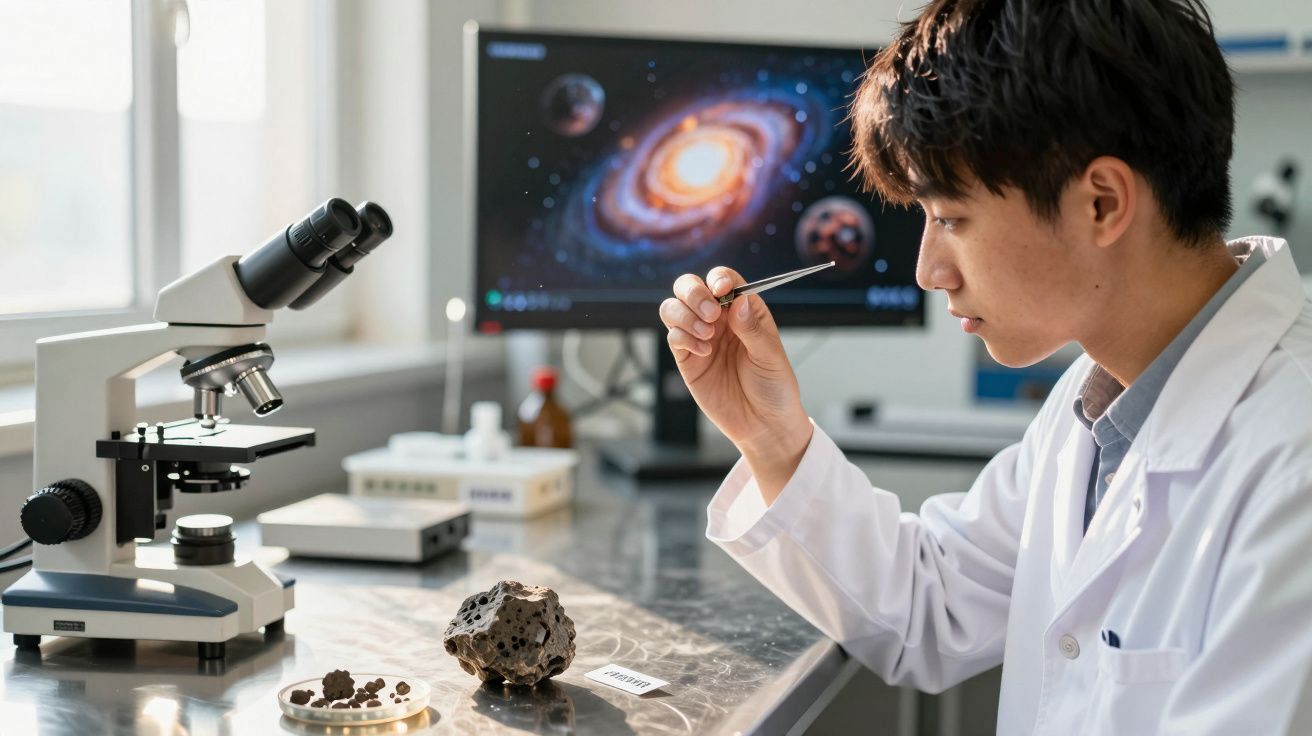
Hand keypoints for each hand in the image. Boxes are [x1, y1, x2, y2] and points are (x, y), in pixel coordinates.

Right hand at [659, 267, 812, 494]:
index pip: (725, 280)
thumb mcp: (771, 357)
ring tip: (707, 336)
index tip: (722, 291)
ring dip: (685, 315)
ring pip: (673, 307)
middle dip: (694, 293)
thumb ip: (753, 328)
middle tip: (710, 314)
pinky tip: (704, 352)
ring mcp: (700, 337)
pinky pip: (673, 336)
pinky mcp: (687, 359)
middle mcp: (719, 319)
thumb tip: (738, 299)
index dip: (719, 278)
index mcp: (744, 310)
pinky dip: (683, 337)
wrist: (762, 425)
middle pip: (690, 286)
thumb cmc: (774, 388)